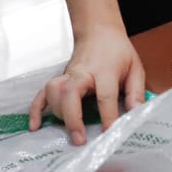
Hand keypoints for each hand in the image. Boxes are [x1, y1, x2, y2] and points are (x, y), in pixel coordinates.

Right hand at [30, 21, 145, 145]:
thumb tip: (136, 113)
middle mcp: (82, 72)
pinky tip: (36, 126)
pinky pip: (41, 93)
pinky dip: (36, 109)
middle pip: (70, 93)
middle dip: (72, 119)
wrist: (99, 32)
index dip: (107, 116)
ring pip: (54, 93)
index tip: (109, 134)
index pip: (105, 95)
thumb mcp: (135, 68)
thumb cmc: (118, 51)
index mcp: (104, 70)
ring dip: (58, 114)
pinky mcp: (58, 78)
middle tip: (79, 140)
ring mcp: (67, 75)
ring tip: (70, 131)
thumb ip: (136, 92)